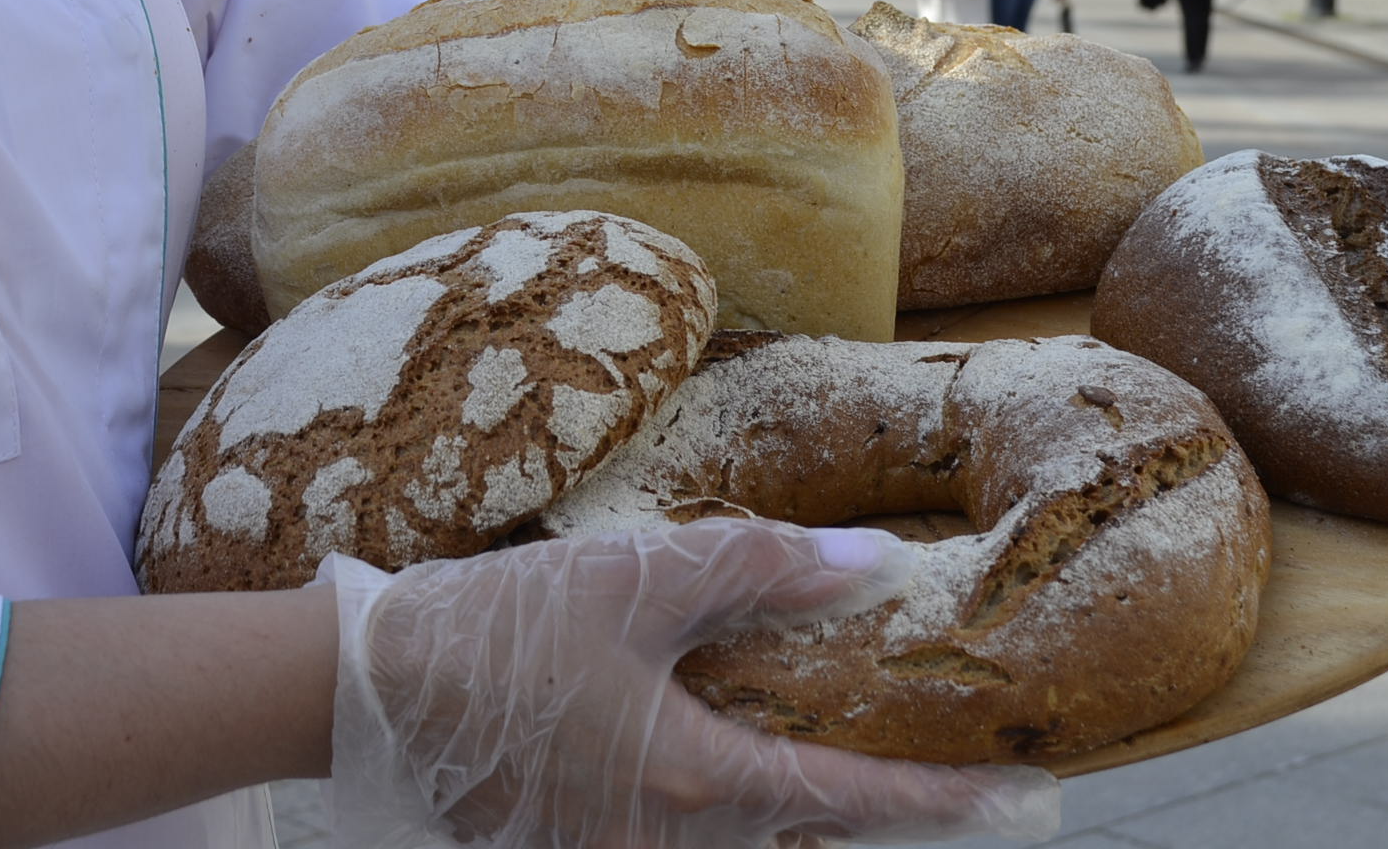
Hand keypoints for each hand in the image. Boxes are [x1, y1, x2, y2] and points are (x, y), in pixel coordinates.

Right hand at [324, 520, 1059, 848]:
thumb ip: (759, 570)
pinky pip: (674, 840)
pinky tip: (715, 749)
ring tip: (834, 754)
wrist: (368, 685)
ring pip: (737, 846)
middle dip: (872, 813)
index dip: (942, 802)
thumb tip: (872, 566)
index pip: (850, 805)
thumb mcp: (637, 578)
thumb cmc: (501, 627)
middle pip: (800, 841)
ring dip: (793, 809)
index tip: (1020, 796)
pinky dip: (721, 810)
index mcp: (695, 782)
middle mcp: (663, 843)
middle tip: (939, 774)